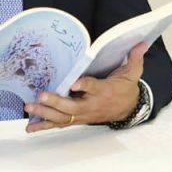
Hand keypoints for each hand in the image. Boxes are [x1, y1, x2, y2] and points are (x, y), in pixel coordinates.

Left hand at [25, 42, 147, 131]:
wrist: (128, 110)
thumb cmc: (125, 89)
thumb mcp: (133, 73)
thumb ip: (135, 58)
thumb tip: (142, 43)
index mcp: (104, 92)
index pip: (94, 88)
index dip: (85, 85)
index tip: (75, 84)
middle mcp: (91, 105)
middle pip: (72, 107)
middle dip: (55, 102)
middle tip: (40, 96)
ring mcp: (83, 115)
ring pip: (63, 117)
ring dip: (45, 114)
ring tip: (29, 108)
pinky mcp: (77, 120)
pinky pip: (60, 124)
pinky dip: (45, 126)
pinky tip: (30, 127)